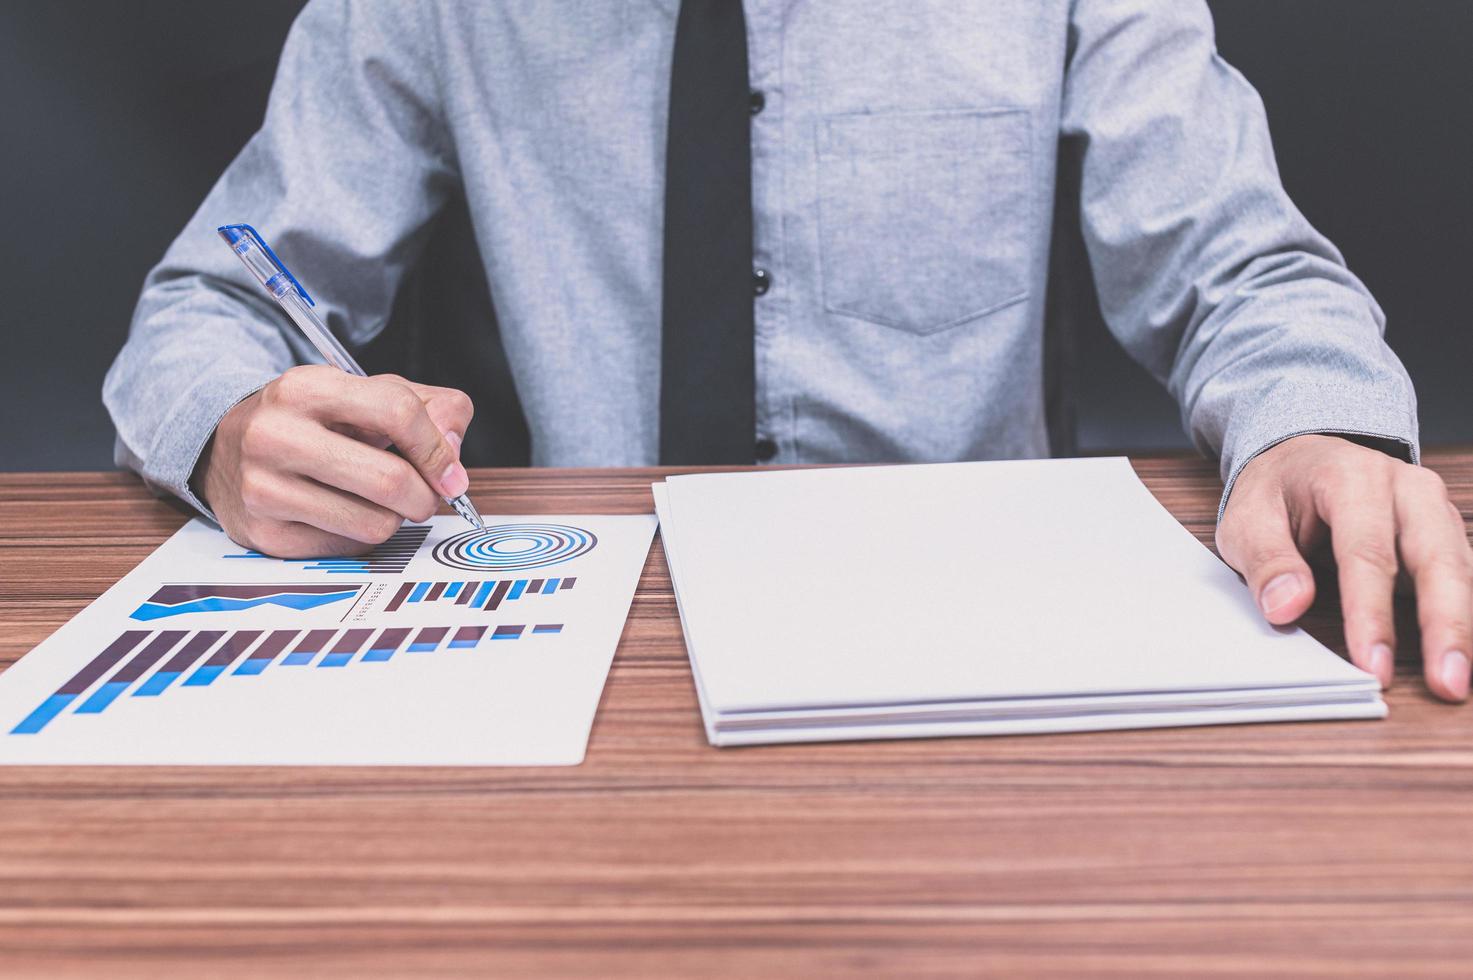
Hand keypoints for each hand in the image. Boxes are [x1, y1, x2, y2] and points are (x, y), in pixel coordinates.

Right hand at [198, 365, 473, 557]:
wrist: (229, 449)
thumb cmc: (316, 421)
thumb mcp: (368, 393)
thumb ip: (431, 409)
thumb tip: (452, 462)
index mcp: (306, 387)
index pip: (398, 413)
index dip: (438, 450)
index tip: (452, 476)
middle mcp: (276, 435)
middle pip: (390, 480)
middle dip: (424, 496)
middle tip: (422, 496)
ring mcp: (264, 488)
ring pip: (375, 524)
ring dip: (393, 518)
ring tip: (375, 499)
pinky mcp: (264, 534)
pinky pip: (348, 548)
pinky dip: (360, 535)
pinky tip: (342, 513)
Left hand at [1218, 434, 1472, 701]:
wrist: (1301, 457)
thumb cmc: (1276, 491)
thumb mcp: (1247, 519)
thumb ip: (1267, 561)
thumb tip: (1287, 607)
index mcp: (1352, 478)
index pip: (1367, 553)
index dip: (1371, 613)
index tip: (1373, 664)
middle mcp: (1406, 489)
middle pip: (1437, 559)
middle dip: (1445, 625)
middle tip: (1447, 684)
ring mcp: (1433, 510)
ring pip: (1461, 569)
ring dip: (1462, 627)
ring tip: (1457, 681)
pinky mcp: (1446, 533)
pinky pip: (1464, 576)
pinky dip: (1464, 614)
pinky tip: (1462, 654)